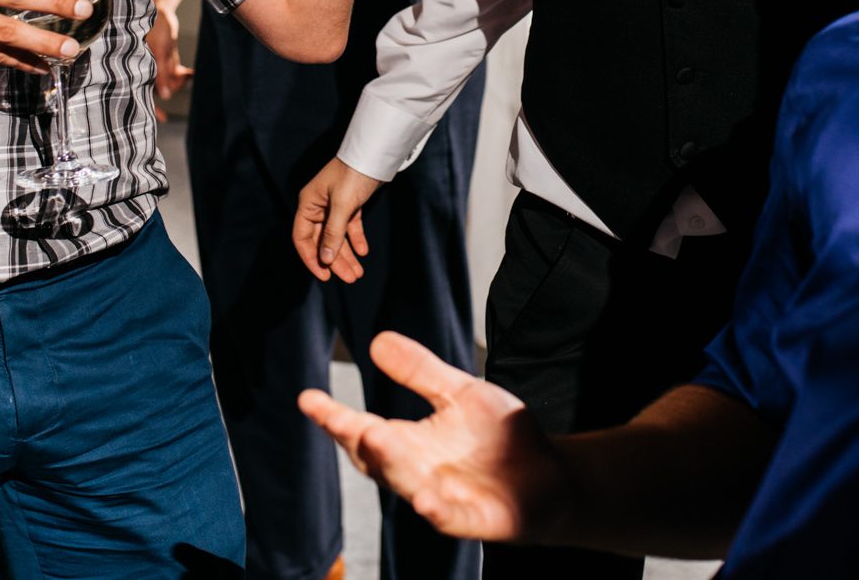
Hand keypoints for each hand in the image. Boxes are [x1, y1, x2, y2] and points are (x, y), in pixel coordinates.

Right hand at [143, 0, 192, 114]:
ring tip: (187, 72)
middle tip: (182, 77)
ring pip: (168, 82)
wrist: (162, 7)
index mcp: (136, 68)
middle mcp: (143, 69)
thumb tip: (166, 96)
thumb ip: (163, 72)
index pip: (140, 93)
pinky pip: (173, 73)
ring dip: (179, 79)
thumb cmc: (157, 26)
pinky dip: (182, 73)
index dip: (150, 108)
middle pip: (159, 89)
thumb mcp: (162, 50)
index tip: (162, 119)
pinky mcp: (163, 60)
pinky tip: (191, 72)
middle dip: (172, 86)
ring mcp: (154, 65)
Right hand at [293, 155, 381, 281]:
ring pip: (338, 236)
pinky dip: (356, 239)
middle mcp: (319, 206)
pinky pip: (350, 227)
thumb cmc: (354, 174)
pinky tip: (363, 252)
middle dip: (336, 261)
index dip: (311, 258)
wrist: (375, 153)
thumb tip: (325, 259)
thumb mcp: (342, 205)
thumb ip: (333, 233)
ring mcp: (334, 205)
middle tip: (350, 278)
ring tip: (358, 273)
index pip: (302, 238)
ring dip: (347, 255)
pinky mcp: (350, 203)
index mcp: (309, 204)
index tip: (324, 275)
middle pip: (323, 241)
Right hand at [299, 331, 570, 542]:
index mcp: (409, 444)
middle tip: (338, 421)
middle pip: (378, 461)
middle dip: (358, 441)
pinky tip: (427, 501)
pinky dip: (438, 510)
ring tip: (374, 438)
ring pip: (409, 485)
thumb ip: (419, 371)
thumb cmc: (499, 438)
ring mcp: (443, 498)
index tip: (307, 398)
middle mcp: (417, 474)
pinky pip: (452, 517)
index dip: (334, 417)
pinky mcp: (474, 519)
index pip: (363, 430)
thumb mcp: (459, 393)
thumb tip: (375, 340)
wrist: (551, 476)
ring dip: (392, 465)